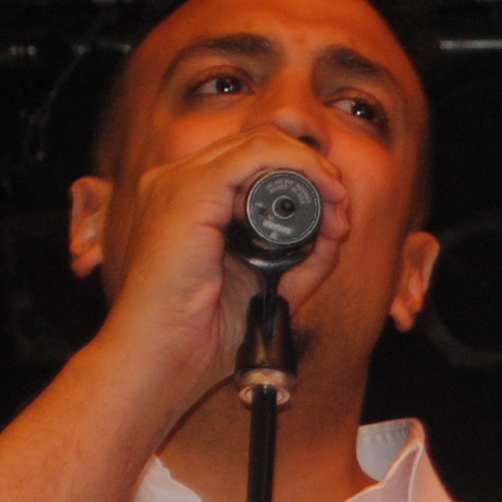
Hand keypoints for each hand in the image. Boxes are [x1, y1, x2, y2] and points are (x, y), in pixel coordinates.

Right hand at [77, 120, 355, 421]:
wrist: (160, 360)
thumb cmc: (197, 335)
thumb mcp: (265, 287)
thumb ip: (301, 259)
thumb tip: (336, 229)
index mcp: (186, 202)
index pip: (250, 162)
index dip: (300, 177)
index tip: (335, 216)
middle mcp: (176, 183)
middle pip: (257, 145)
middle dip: (311, 169)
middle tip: (341, 206)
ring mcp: (176, 183)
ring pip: (259, 141)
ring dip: (311, 167)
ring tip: (337, 202)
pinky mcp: (188, 192)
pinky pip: (254, 155)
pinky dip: (298, 167)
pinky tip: (323, 191)